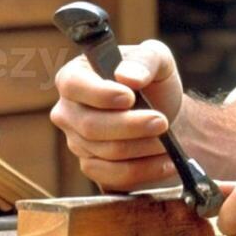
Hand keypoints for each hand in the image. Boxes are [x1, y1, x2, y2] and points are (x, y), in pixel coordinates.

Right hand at [50, 39, 185, 191]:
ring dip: (143, 146)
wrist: (166, 113)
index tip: (130, 97)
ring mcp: (76, 141)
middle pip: (90, 125)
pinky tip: (165, 161)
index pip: (73, 85)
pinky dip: (145, 169)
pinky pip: (113, 175)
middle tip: (162, 122)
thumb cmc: (154, 82)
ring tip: (167, 139)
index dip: (100, 94)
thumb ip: (144, 60)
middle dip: (131, 126)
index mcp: (75, 76)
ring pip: (106, 151)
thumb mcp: (157, 59)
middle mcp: (68, 111)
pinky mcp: (92, 167)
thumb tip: (127, 77)